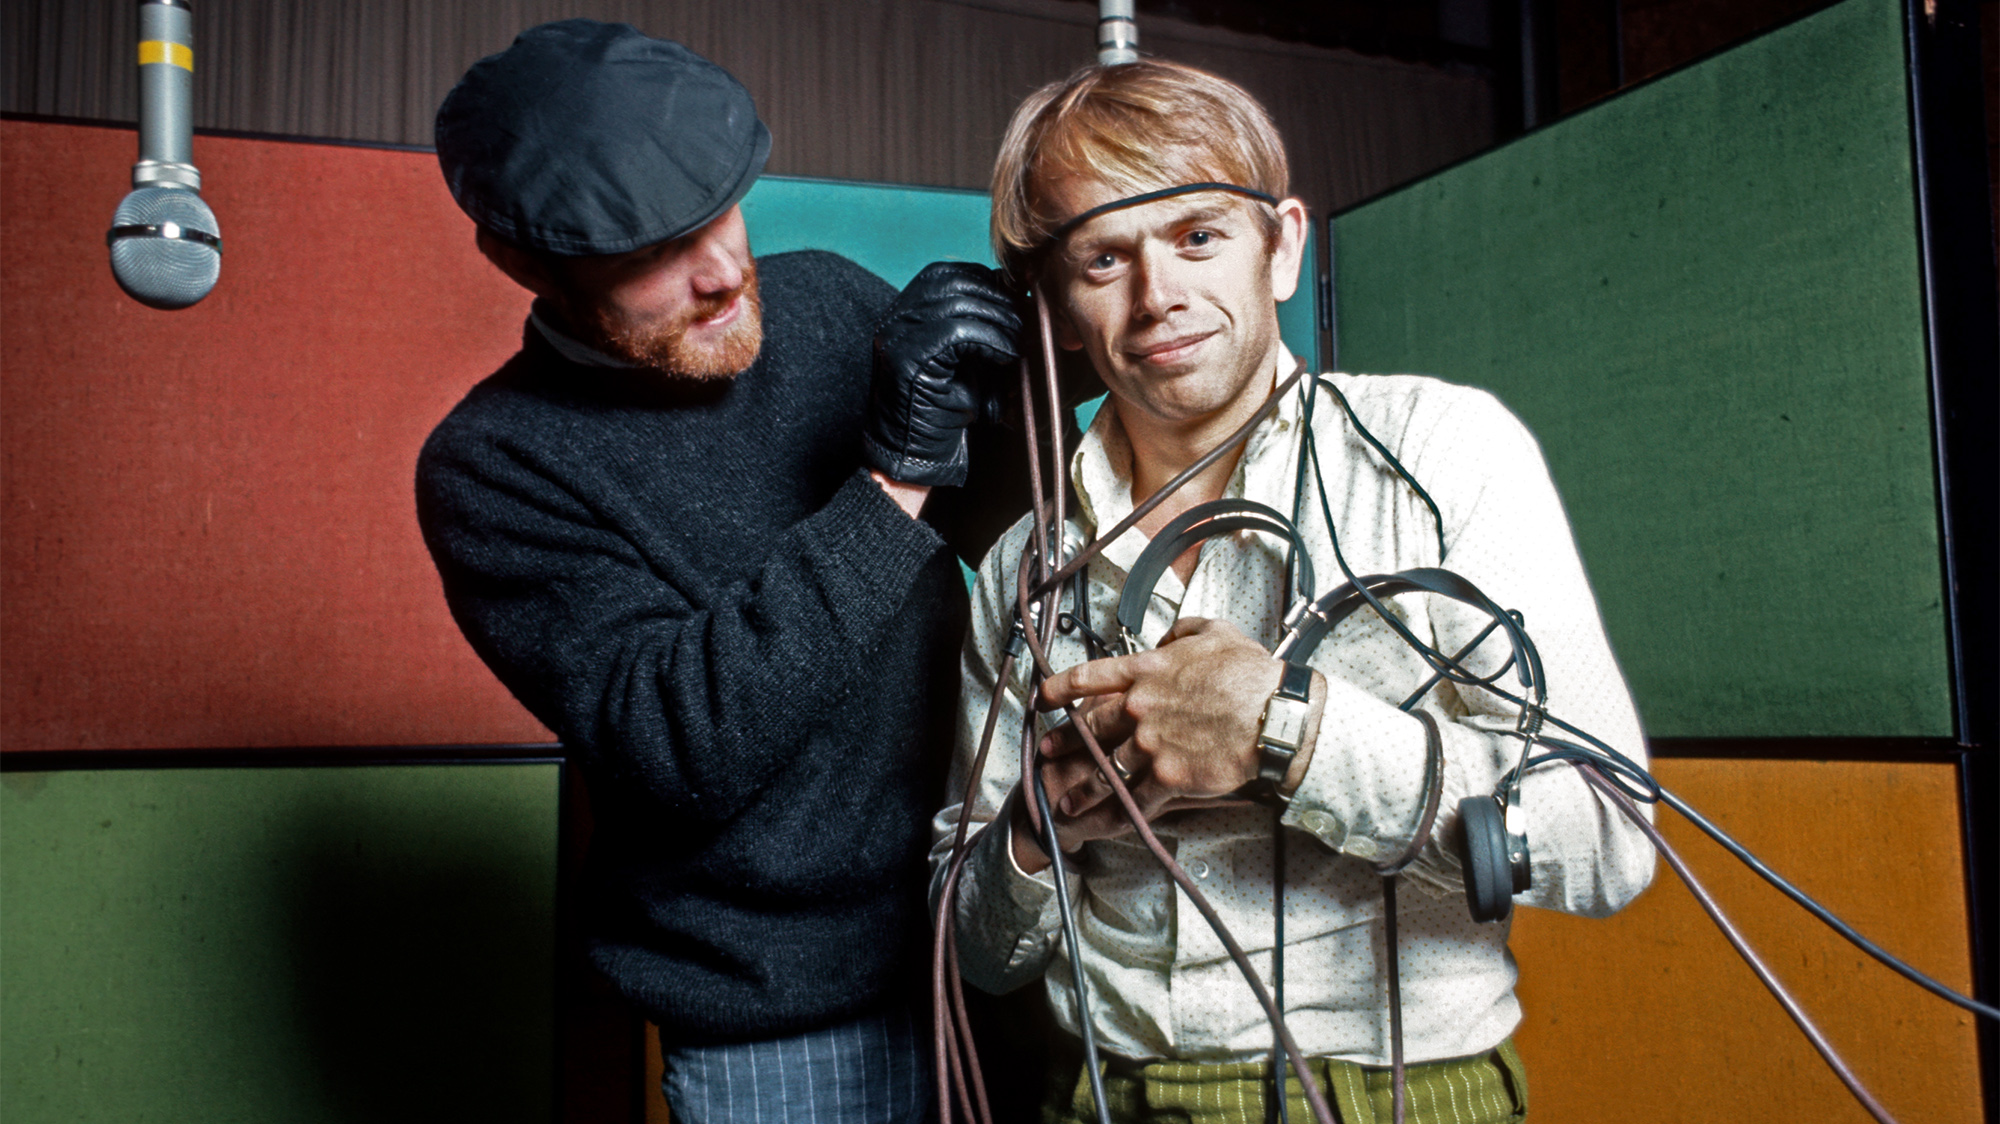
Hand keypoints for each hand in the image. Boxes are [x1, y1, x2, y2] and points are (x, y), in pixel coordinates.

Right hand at [863, 262, 1020, 486]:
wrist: (917, 453)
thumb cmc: (947, 407)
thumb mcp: (968, 355)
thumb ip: (983, 323)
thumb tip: (1022, 294)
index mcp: (906, 309)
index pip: (952, 274)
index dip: (990, 284)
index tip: (1018, 305)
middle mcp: (896, 315)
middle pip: (957, 283)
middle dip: (1000, 301)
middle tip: (1027, 325)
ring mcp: (897, 334)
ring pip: (961, 303)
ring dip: (1001, 322)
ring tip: (1019, 344)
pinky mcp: (907, 357)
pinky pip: (960, 332)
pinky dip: (992, 341)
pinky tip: (1006, 357)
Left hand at [1010, 618, 1321, 872]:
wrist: (1274, 716)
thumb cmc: (1250, 675)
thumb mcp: (1214, 633)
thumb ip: (1182, 632)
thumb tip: (1168, 637)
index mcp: (1146, 671)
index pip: (1088, 677)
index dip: (1059, 687)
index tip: (1043, 696)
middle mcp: (1138, 708)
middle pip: (1089, 728)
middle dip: (1063, 743)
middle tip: (1046, 753)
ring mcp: (1150, 745)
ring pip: (1103, 770)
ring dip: (1080, 788)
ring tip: (1063, 800)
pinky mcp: (1168, 778)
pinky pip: (1133, 801)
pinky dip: (1112, 816)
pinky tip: (1097, 824)